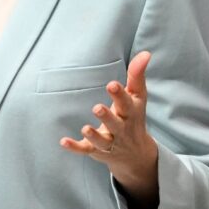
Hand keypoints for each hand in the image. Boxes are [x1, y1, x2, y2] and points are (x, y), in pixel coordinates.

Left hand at [59, 51, 159, 208]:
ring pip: (102, 140)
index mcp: (131, 114)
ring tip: (85, 128)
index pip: (127, 103)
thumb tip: (146, 53)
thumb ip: (137, 75)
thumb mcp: (137, 97)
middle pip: (115, 124)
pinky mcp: (96, 151)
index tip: (111, 85)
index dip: (120, 95)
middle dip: (107, 117)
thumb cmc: (133, 118)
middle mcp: (121, 129)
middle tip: (97, 108)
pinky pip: (85, 150)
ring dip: (94, 135)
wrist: (135, 155)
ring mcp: (109, 142)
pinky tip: (63, 141)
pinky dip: (75, 147)